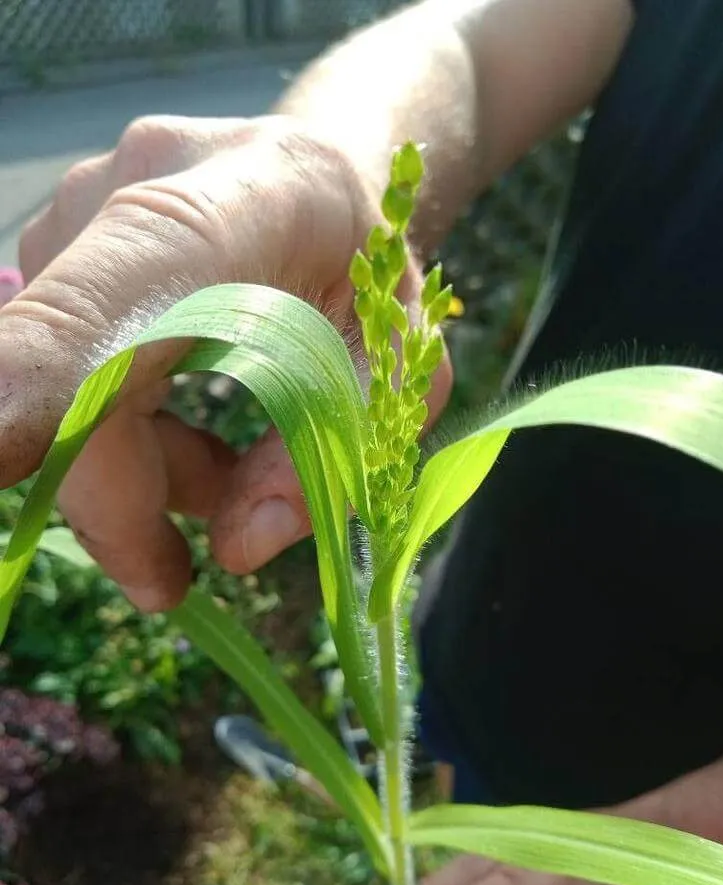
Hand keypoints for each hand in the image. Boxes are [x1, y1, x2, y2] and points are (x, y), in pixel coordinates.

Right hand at [1, 114, 450, 608]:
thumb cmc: (369, 265)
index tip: (3, 460)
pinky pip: (68, 373)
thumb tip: (237, 550)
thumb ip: (332, 446)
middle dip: (117, 502)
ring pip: (65, 386)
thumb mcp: (396, 364)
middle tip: (169, 582)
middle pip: (76, 377)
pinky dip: (127, 435)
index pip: (115, 299)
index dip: (43, 378)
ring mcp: (79, 220)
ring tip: (228, 478)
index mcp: (238, 207)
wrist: (321, 177)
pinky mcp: (61, 254)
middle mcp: (132, 196)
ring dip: (143, 466)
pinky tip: (193, 440)